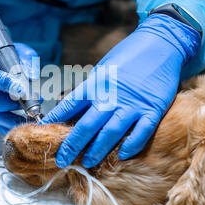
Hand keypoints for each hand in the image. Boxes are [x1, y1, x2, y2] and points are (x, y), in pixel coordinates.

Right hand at [0, 43, 38, 133]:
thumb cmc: (3, 55)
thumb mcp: (17, 50)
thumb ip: (26, 59)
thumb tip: (32, 77)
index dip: (6, 84)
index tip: (23, 91)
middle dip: (15, 104)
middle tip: (34, 104)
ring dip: (14, 118)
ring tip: (31, 117)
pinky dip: (8, 125)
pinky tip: (22, 124)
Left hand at [41, 13, 200, 167]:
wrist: (160, 42)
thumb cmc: (128, 55)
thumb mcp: (103, 69)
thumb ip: (90, 89)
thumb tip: (71, 107)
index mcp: (96, 83)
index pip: (69, 106)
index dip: (54, 120)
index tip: (43, 131)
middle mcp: (111, 96)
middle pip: (86, 126)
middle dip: (72, 146)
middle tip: (61, 160)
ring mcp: (133, 104)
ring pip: (110, 134)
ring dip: (97, 150)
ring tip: (87, 162)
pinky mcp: (153, 109)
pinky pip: (141, 133)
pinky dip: (131, 146)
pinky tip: (123, 155)